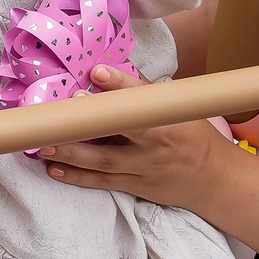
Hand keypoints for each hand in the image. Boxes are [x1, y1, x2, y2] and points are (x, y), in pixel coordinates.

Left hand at [32, 65, 249, 216]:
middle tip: (58, 115)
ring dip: (70, 153)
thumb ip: (146, 94)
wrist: (215, 180)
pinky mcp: (135, 187)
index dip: (119, 85)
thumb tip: (109, 73)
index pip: (140, 100)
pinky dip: (78, 178)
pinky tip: (55, 170)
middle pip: (116, 133)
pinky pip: (102, 182)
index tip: (97, 72)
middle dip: (86, 124)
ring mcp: (142, 169)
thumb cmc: (195, 136)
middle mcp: (153, 145)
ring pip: (102, 161)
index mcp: (166, 121)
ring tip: (43, 145)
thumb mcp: (179, 110)